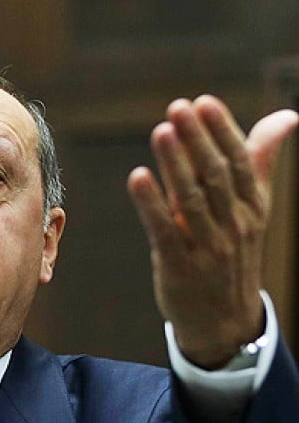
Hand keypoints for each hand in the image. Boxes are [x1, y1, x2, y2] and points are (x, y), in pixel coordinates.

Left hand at [127, 97, 298, 368]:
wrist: (225, 320)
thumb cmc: (232, 253)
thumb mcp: (252, 209)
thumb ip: (261, 162)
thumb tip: (286, 116)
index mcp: (253, 207)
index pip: (241, 162)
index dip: (222, 131)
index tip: (204, 102)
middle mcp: (234, 225)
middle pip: (216, 176)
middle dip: (197, 140)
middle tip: (177, 108)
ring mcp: (208, 247)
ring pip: (191, 200)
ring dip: (175, 165)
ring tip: (160, 132)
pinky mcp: (179, 266)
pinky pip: (164, 231)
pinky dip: (151, 204)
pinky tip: (138, 177)